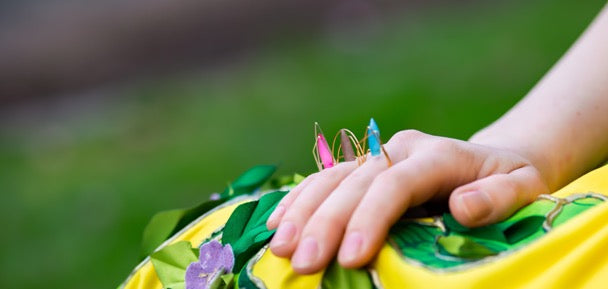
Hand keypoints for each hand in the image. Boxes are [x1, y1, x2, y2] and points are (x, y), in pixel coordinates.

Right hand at [265, 130, 549, 273]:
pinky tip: (278, 223)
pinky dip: (300, 200)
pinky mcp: (364, 169)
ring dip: (302, 211)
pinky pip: (325, 181)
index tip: (351, 256)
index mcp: (438, 154)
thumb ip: (498, 197)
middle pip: (355, 182)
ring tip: (279, 247)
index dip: (370, 217)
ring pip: (331, 179)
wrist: (491, 162)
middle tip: (302, 261)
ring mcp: (378, 156)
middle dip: (325, 221)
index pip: (395, 182)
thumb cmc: (510, 181)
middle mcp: (400, 149)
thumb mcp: (523, 188)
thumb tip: (462, 206)